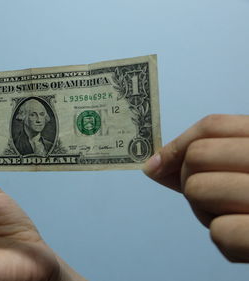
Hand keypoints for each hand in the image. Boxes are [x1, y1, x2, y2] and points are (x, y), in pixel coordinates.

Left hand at [143, 114, 248, 261]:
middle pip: (197, 156)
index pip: (213, 125)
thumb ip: (210, 161)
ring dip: (206, 211)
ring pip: (198, 189)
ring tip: (237, 216)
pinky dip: (228, 239)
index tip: (158, 164)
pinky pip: (220, 231)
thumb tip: (154, 165)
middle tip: (216, 197)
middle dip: (191, 181)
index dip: (176, 145)